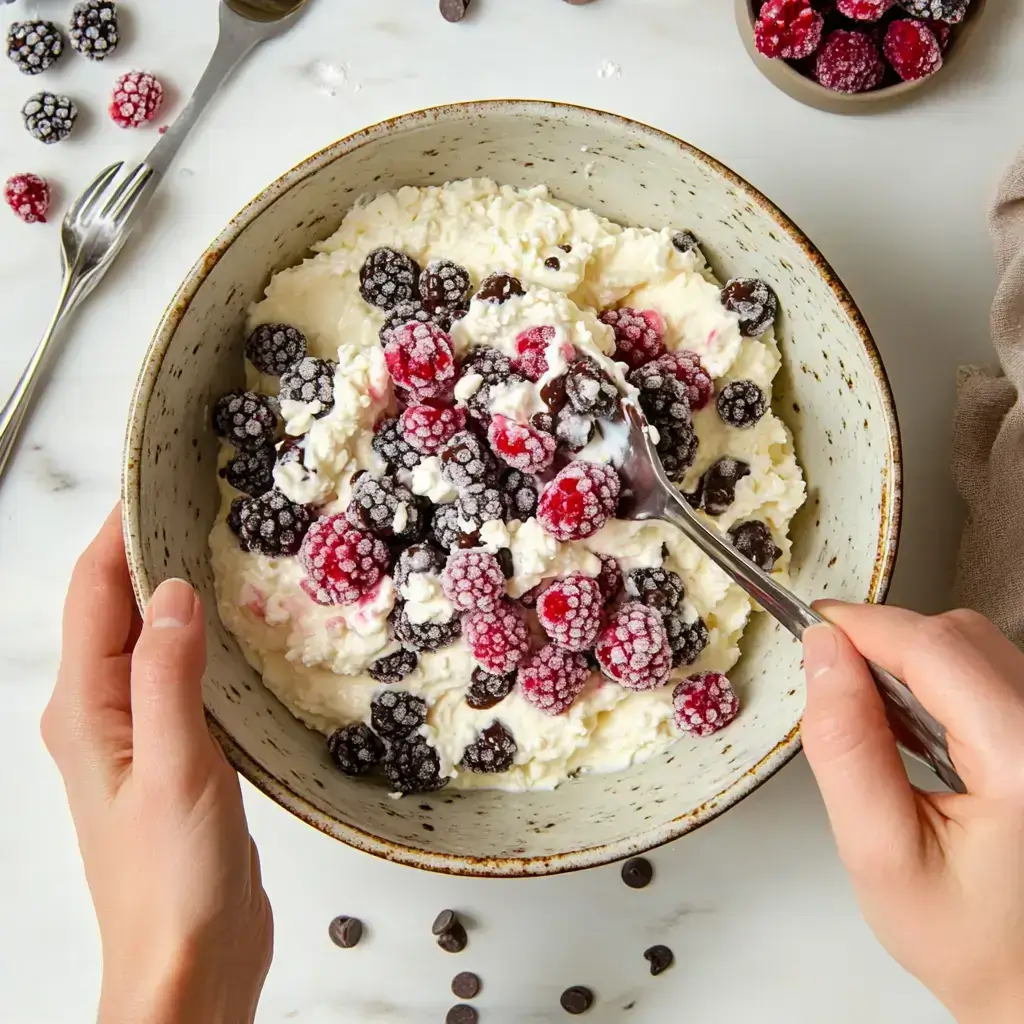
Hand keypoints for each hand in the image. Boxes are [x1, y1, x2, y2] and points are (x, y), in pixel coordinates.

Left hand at [42, 508, 272, 1023]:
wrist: (190, 963)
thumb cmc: (171, 881)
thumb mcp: (176, 769)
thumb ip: (168, 678)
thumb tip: (172, 592)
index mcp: (85, 710)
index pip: (94, 593)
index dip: (116, 530)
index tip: (152, 477)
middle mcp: (102, 713)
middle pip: (116, 606)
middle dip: (147, 547)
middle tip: (202, 498)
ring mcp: (138, 732)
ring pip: (151, 637)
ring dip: (177, 589)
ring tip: (224, 544)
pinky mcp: (175, 750)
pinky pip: (180, 672)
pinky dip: (202, 635)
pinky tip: (237, 626)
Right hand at [802, 604, 1023, 1023]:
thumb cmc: (968, 939)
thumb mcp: (880, 854)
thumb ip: (844, 748)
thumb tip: (822, 654)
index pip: (936, 650)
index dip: (864, 626)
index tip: (809, 625)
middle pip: (960, 638)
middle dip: (887, 643)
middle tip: (834, 682)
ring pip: (978, 649)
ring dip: (916, 662)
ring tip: (880, 721)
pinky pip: (995, 674)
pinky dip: (945, 681)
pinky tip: (921, 730)